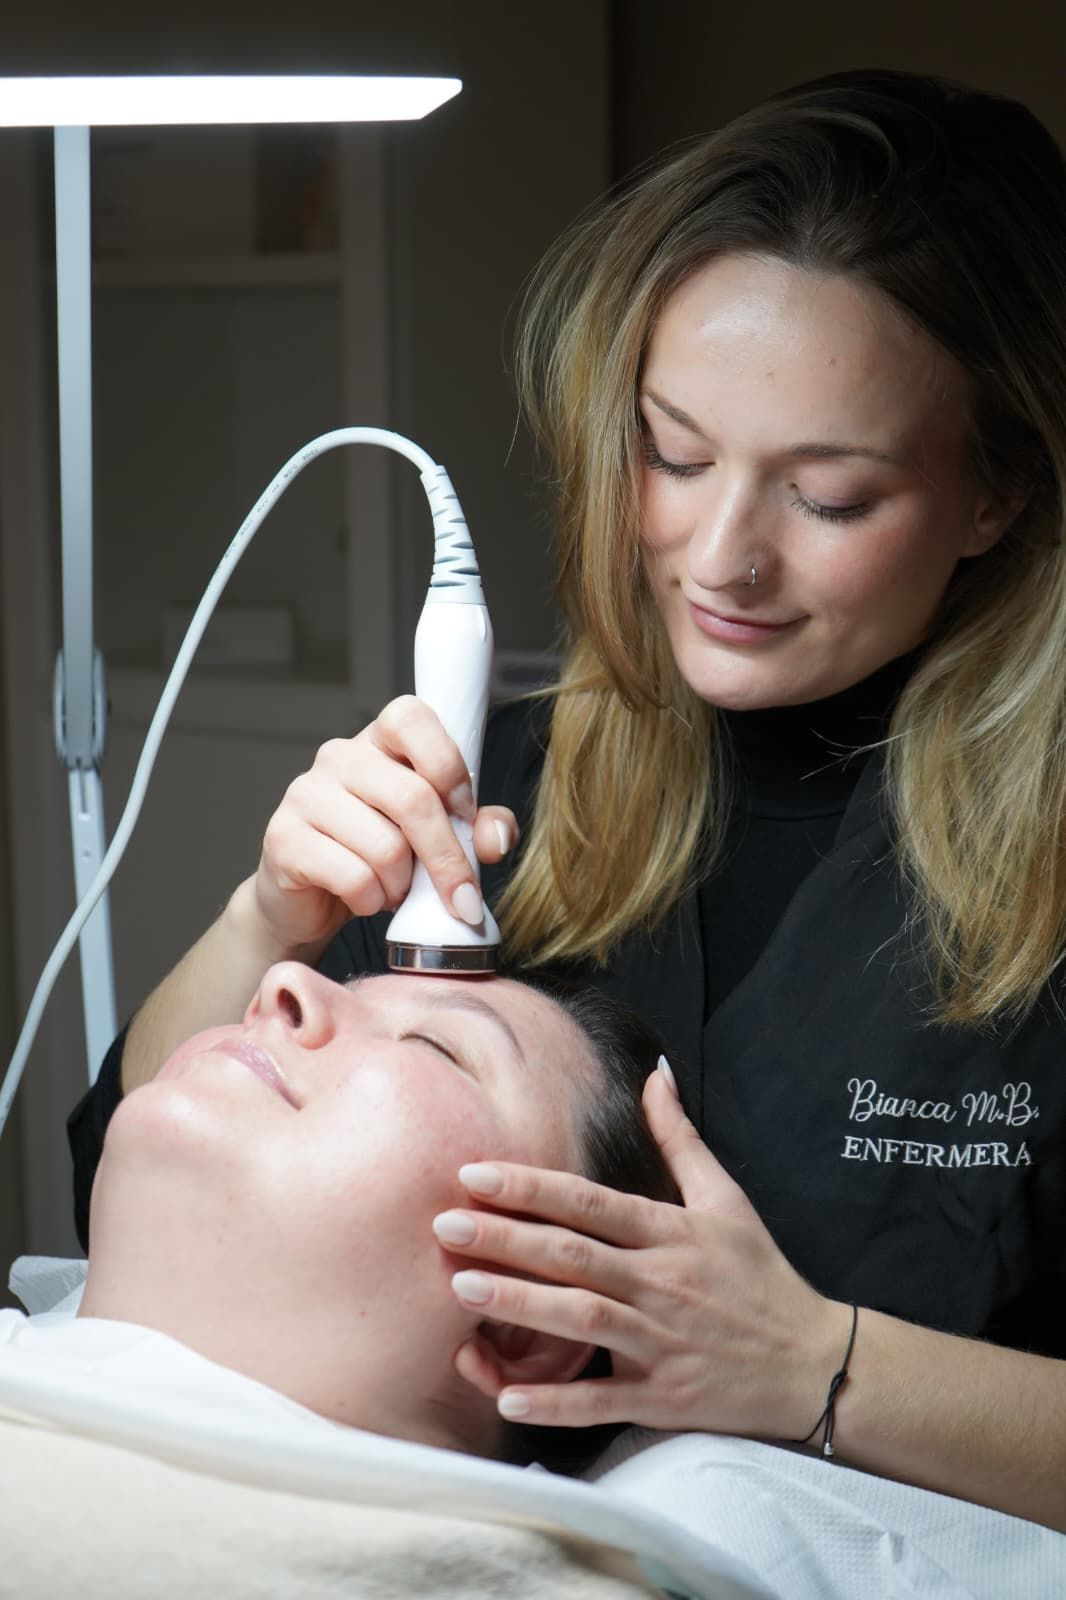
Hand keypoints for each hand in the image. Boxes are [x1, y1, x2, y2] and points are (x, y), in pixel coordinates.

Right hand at [250, 696, 517, 952]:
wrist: (311, 902)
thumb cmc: (380, 858)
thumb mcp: (438, 838)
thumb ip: (477, 829)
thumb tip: (496, 839)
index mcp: (379, 741)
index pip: (412, 718)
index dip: (448, 767)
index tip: (465, 814)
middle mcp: (339, 757)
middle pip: (413, 799)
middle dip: (447, 858)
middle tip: (461, 897)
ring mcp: (306, 794)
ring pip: (386, 847)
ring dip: (402, 885)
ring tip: (395, 889)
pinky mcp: (284, 838)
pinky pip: (353, 876)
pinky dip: (372, 900)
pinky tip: (366, 898)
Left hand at [438, 1070, 847, 1437]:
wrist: (815, 1364)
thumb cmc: (761, 1276)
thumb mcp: (727, 1198)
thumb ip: (680, 1138)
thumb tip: (657, 1072)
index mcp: (672, 1232)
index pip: (592, 1203)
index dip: (534, 1187)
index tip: (477, 1173)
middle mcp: (662, 1283)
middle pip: (575, 1256)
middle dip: (507, 1238)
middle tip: (445, 1225)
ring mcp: (663, 1342)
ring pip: (583, 1321)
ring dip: (521, 1305)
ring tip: (462, 1289)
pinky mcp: (665, 1396)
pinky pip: (604, 1399)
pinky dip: (556, 1401)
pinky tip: (506, 1394)